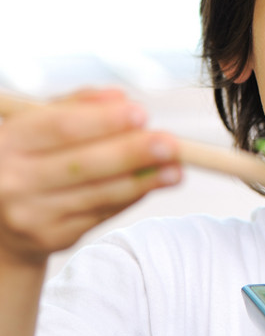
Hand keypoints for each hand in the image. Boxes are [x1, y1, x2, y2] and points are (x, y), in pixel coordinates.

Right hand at [0, 89, 181, 265]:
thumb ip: (76, 106)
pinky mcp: (52, 238)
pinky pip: (101, 214)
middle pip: (85, 164)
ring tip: (176, 170)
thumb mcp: (35, 125)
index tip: (143, 114)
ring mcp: (31, 215)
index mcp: (6, 143)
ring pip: (98, 194)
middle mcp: (13, 181)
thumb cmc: (25, 157)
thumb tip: (120, 97)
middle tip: (172, 145)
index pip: (61, 128)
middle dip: (133, 153)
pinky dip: (130, 197)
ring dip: (143, 182)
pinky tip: (151, 185)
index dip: (104, 122)